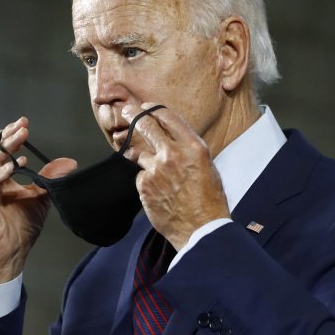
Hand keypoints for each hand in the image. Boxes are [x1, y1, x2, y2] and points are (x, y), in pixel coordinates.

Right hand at [0, 117, 76, 284]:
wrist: (10, 255)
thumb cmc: (19, 229)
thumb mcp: (39, 197)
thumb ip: (49, 178)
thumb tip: (69, 162)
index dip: (7, 133)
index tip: (24, 124)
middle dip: (8, 136)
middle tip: (24, 128)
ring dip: (5, 149)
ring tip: (21, 140)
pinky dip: (1, 173)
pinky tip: (14, 167)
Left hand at [126, 104, 229, 249]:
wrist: (201, 228)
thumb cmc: (209, 199)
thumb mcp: (207, 166)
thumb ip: (188, 150)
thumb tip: (172, 140)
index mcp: (193, 146)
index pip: (168, 117)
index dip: (154, 109)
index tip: (146, 106)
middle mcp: (172, 154)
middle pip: (146, 126)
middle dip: (133, 114)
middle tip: (125, 110)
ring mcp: (155, 169)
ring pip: (139, 152)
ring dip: (139, 154)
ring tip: (142, 158)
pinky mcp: (144, 185)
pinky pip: (140, 175)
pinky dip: (145, 180)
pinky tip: (157, 190)